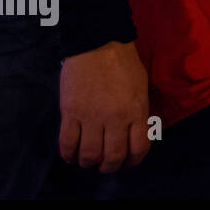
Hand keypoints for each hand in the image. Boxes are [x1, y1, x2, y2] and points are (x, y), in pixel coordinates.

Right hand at [59, 41, 150, 171]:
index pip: (138, 148)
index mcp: (137, 111)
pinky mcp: (70, 113)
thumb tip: (136, 134)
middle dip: (110, 166)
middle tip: (106, 165)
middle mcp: (115, 118)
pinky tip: (71, 155)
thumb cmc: (124, 63)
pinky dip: (68, 155)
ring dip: (89, 162)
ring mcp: (91, 116)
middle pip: (112, 156)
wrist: (98, 43)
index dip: (133, 161)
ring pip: (89, 154)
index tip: (128, 162)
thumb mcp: (142, 88)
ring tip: (89, 160)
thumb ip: (140, 112)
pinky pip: (67, 143)